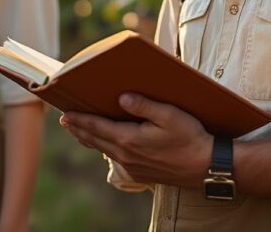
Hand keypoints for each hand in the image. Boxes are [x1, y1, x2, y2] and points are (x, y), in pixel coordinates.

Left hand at [60, 93, 213, 187]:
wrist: (205, 167)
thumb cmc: (190, 138)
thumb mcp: (169, 115)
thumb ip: (144, 105)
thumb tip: (121, 98)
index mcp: (130, 139)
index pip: (96, 127)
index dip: (79, 120)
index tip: (64, 114)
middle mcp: (126, 155)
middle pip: (95, 140)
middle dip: (79, 129)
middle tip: (66, 120)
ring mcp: (133, 166)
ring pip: (104, 150)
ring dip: (90, 139)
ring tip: (80, 131)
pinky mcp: (140, 172)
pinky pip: (116, 157)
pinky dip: (105, 147)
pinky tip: (106, 143)